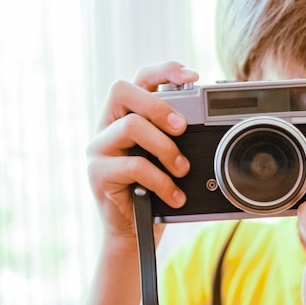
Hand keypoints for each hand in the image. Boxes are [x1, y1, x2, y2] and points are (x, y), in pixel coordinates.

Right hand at [86, 61, 198, 249]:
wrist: (134, 234)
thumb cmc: (154, 193)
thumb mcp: (168, 159)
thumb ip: (176, 137)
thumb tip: (207, 120)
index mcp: (125, 117)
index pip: (138, 79)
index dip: (163, 70)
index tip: (192, 75)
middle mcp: (107, 127)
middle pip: (123, 90)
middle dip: (159, 105)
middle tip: (183, 127)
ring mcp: (98, 149)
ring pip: (131, 126)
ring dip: (165, 147)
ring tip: (182, 169)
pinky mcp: (98, 173)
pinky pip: (134, 165)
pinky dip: (162, 181)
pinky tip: (174, 195)